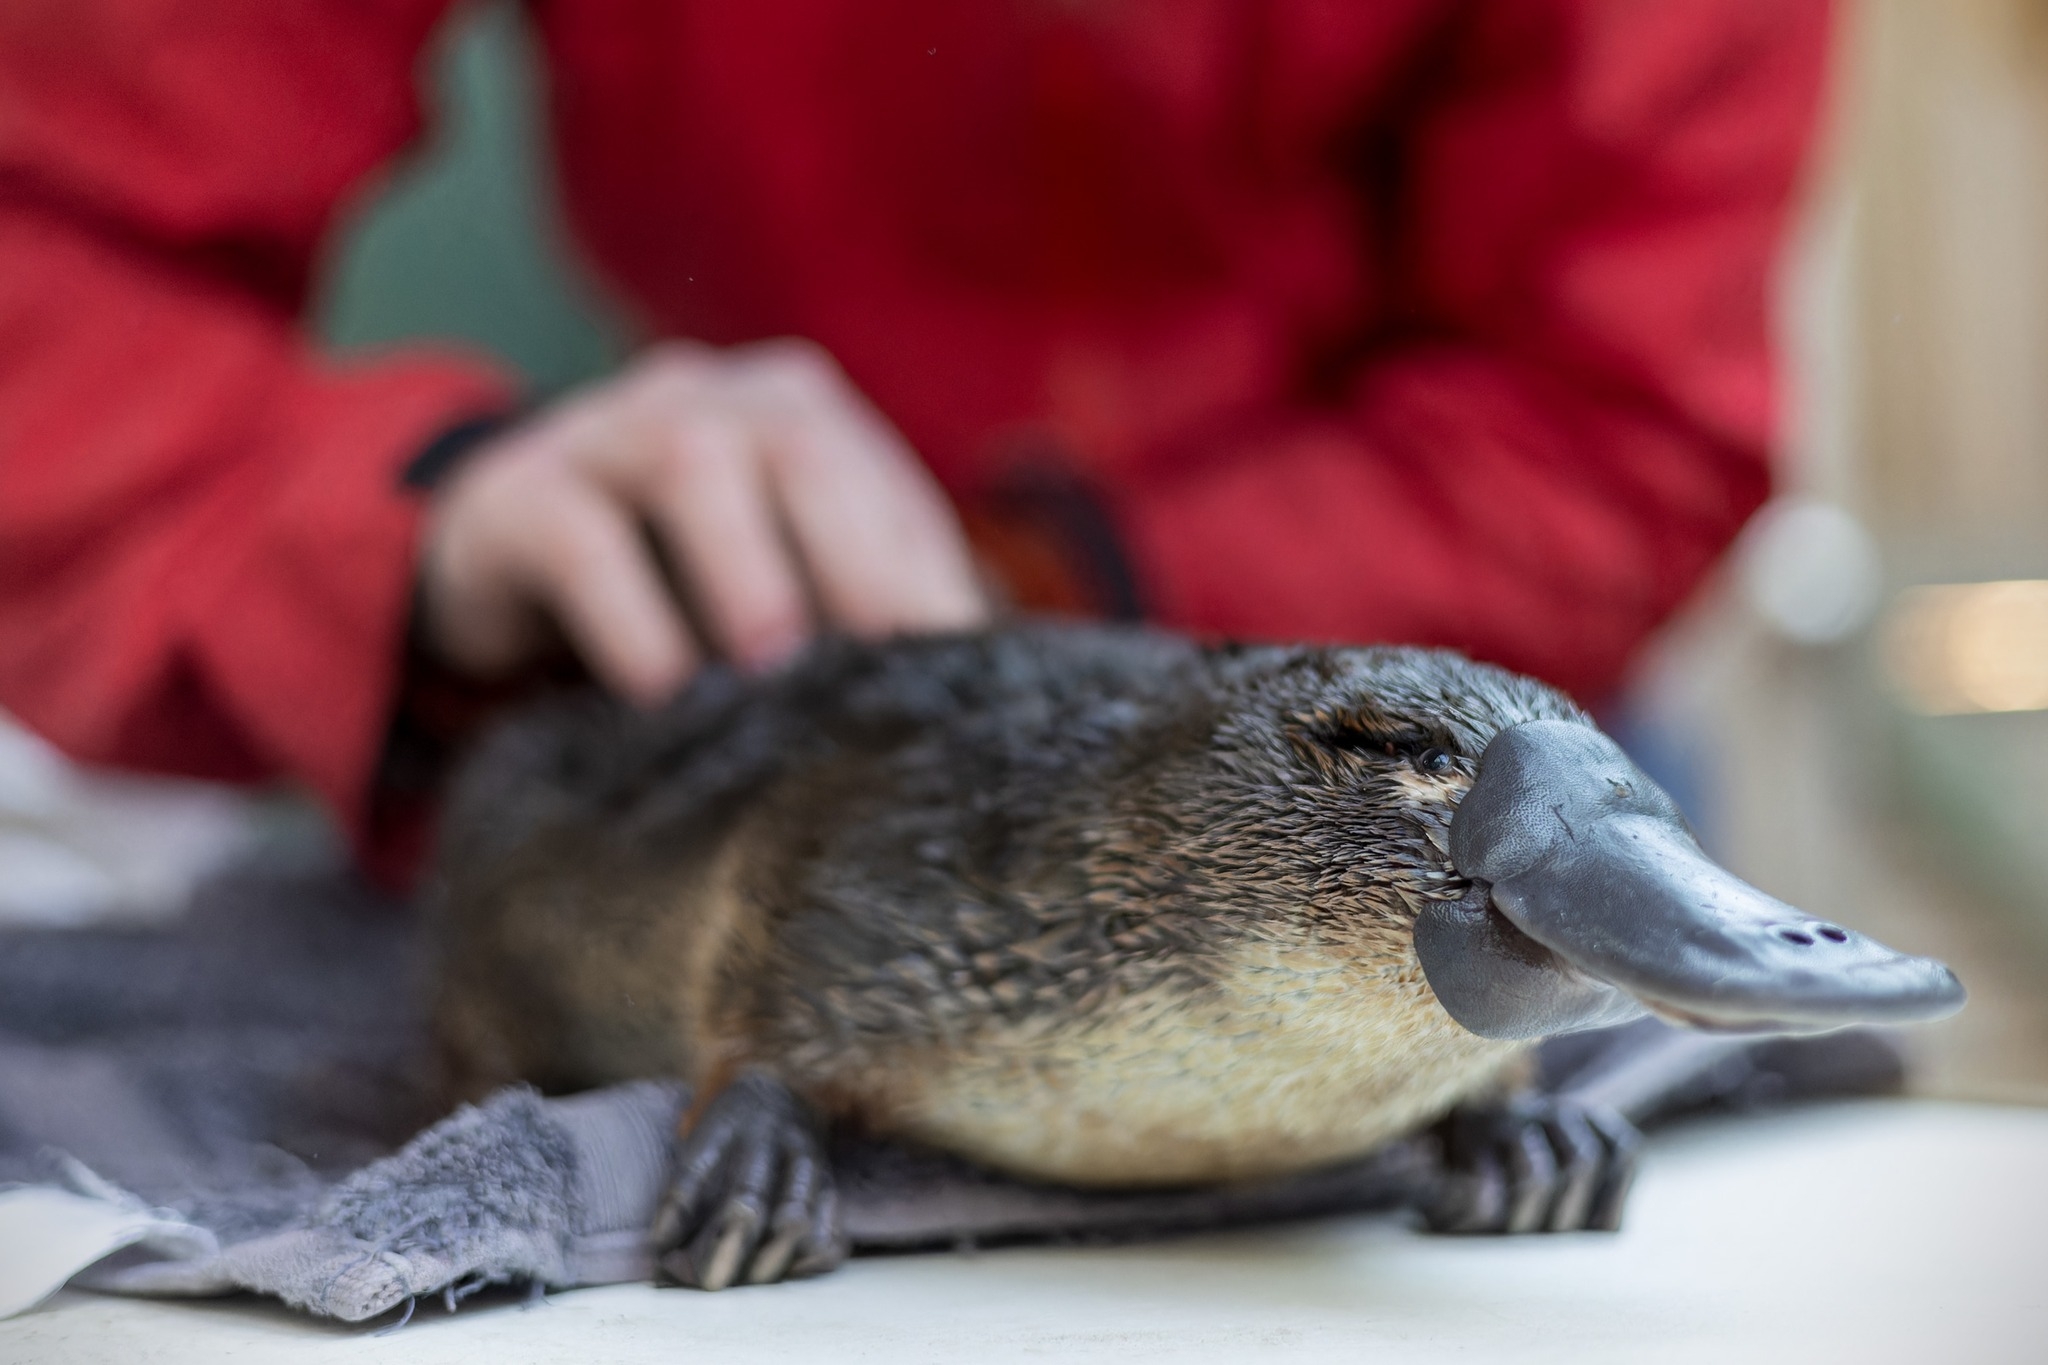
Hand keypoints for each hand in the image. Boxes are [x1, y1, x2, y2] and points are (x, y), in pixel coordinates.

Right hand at [418, 340, 987, 702]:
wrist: (502, 557)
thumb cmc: (683, 579)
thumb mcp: (783, 581)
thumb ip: (865, 608)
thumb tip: (966, 689)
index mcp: (797, 410)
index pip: (882, 484)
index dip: (923, 579)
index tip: (957, 679)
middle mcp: (710, 396)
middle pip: (800, 446)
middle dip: (851, 554)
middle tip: (878, 661)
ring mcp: (606, 429)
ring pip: (691, 462)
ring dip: (743, 569)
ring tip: (771, 668)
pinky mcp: (516, 494)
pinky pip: (578, 536)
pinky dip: (628, 614)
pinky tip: (659, 688)